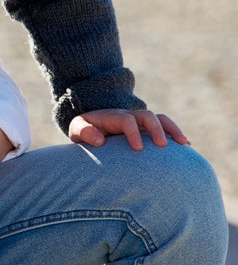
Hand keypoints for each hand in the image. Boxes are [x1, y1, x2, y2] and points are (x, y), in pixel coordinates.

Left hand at [68, 108, 189, 150]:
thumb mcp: (77, 130)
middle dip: (156, 129)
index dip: (133, 132)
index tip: (138, 149)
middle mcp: (129, 116)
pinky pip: (165, 127)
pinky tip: (187, 147)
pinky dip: (176, 134)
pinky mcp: (147, 129)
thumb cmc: (85, 131)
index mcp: (112, 117)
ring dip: (173, 129)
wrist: (92, 125)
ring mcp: (140, 121)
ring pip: (160, 119)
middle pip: (147, 116)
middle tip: (162, 146)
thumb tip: (100, 140)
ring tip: (184, 144)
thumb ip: (83, 131)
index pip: (126, 119)